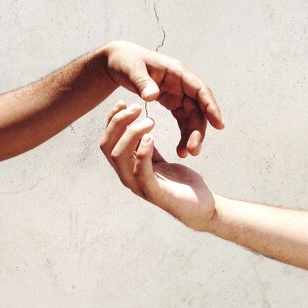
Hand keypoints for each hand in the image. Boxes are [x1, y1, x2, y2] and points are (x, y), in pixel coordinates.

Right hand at [100, 101, 215, 230]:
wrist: (200, 206)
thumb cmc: (179, 183)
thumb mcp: (158, 160)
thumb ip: (144, 147)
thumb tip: (135, 127)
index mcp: (126, 167)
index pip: (107, 141)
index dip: (111, 120)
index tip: (123, 102)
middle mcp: (127, 177)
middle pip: (107, 146)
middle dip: (117, 122)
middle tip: (136, 107)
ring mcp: (138, 186)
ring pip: (119, 156)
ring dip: (131, 133)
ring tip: (149, 121)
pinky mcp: (154, 193)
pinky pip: (141, 170)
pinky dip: (143, 151)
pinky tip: (152, 137)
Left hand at [102, 41, 223, 157]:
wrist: (119, 62)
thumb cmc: (126, 62)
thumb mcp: (132, 71)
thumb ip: (142, 83)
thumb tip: (152, 96)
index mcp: (177, 72)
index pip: (199, 90)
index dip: (210, 106)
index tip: (218, 124)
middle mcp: (182, 83)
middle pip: (198, 108)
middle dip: (198, 129)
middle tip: (194, 150)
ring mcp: (179, 93)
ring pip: (193, 117)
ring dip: (192, 135)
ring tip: (186, 154)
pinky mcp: (173, 102)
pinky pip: (183, 120)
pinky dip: (184, 134)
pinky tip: (181, 149)